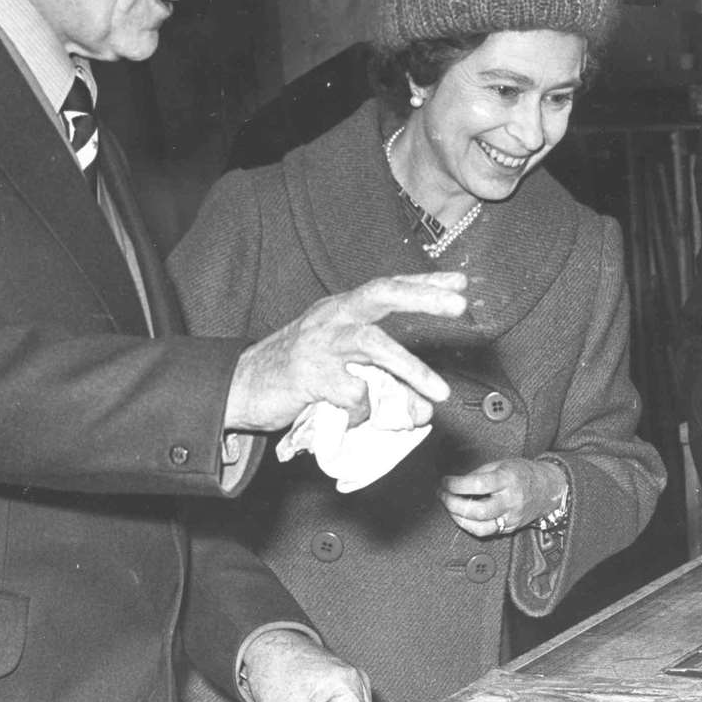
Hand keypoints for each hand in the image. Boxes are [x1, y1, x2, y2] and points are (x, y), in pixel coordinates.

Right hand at [224, 273, 466, 431]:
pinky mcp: (309, 375)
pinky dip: (366, 410)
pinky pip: (352, 393)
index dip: (424, 283)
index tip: (460, 282)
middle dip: (422, 297)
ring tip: (439, 394)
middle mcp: (331, 317)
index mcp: (340, 309)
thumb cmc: (296, 372)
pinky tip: (359, 418)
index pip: (387, 286)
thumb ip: (381, 377)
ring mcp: (320, 344)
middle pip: (381, 294)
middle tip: (458, 305)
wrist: (240, 387)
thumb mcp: (338, 362)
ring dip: (412, 369)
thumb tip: (425, 407)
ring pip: (374, 344)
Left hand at [439, 458, 566, 537]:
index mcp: (507, 480)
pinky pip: (486, 532)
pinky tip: (462, 516)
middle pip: (477, 510)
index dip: (456, 484)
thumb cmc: (523, 473)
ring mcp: (510, 517)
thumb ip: (479, 473)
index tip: (445, 481)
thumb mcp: (501, 464)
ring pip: (480, 527)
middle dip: (453, 504)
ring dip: (458, 518)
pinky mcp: (509, 528)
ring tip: (449, 507)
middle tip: (442, 495)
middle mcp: (510, 501)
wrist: (547, 489)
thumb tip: (455, 482)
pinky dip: (469, 525)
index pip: (478, 485)